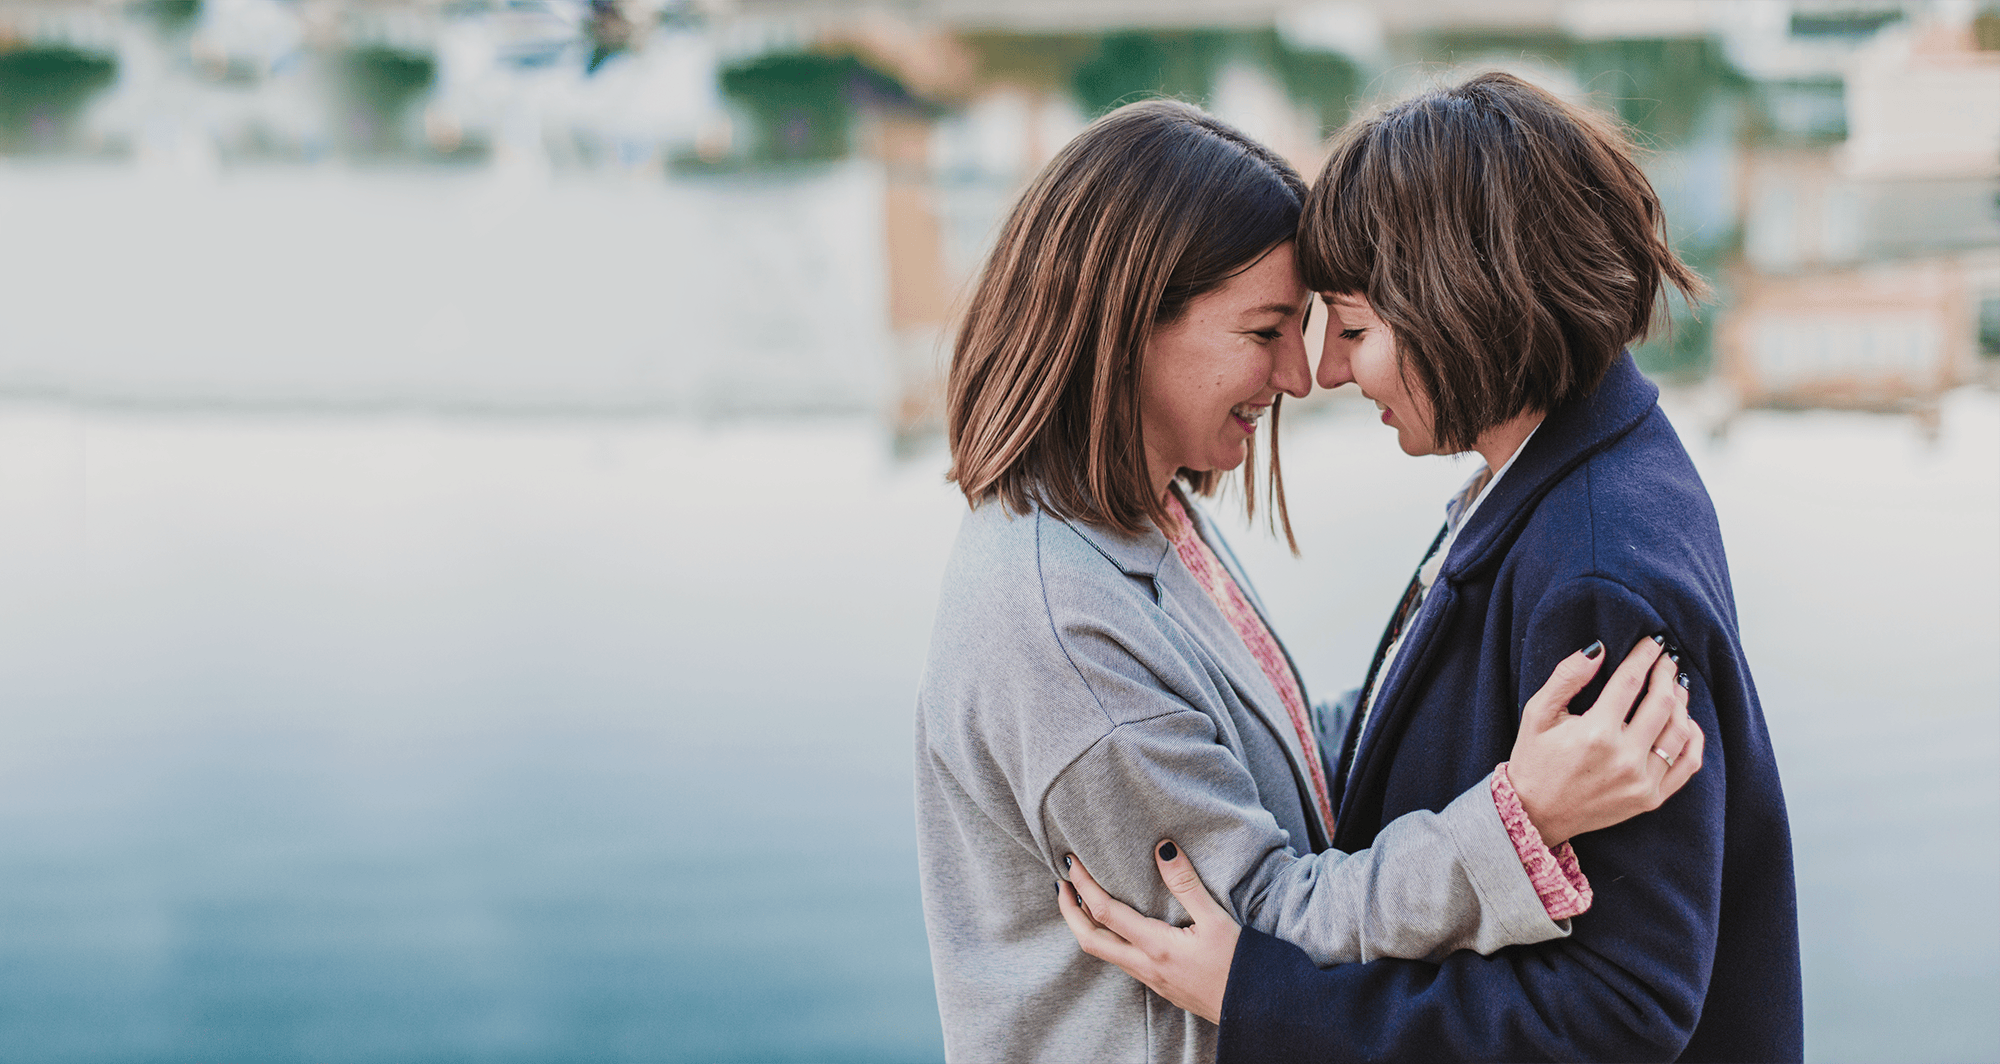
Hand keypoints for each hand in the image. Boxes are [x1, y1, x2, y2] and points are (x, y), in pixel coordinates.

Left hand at [1056, 841, 1239, 1024]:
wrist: (1254, 1009)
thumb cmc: (1239, 965)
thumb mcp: (1216, 919)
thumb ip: (1186, 884)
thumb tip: (1162, 848)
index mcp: (1156, 946)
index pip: (1104, 913)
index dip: (1084, 885)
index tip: (1072, 863)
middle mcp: (1145, 965)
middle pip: (1089, 940)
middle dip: (1068, 911)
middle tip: (1061, 883)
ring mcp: (1149, 979)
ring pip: (1102, 953)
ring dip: (1084, 926)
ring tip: (1080, 900)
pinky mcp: (1157, 984)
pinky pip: (1119, 960)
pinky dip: (1105, 938)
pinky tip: (1114, 926)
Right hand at [1509, 635, 1704, 845]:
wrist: (1535, 813)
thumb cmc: (1534, 759)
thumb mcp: (1537, 713)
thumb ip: (1567, 677)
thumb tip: (1599, 648)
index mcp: (1595, 733)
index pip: (1630, 682)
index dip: (1644, 656)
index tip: (1653, 642)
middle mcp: (1624, 758)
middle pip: (1661, 703)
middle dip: (1666, 674)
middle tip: (1666, 660)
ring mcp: (1641, 781)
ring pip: (1679, 731)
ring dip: (1682, 702)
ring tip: (1676, 686)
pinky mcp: (1650, 798)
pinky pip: (1688, 765)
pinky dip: (1693, 739)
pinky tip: (1686, 722)